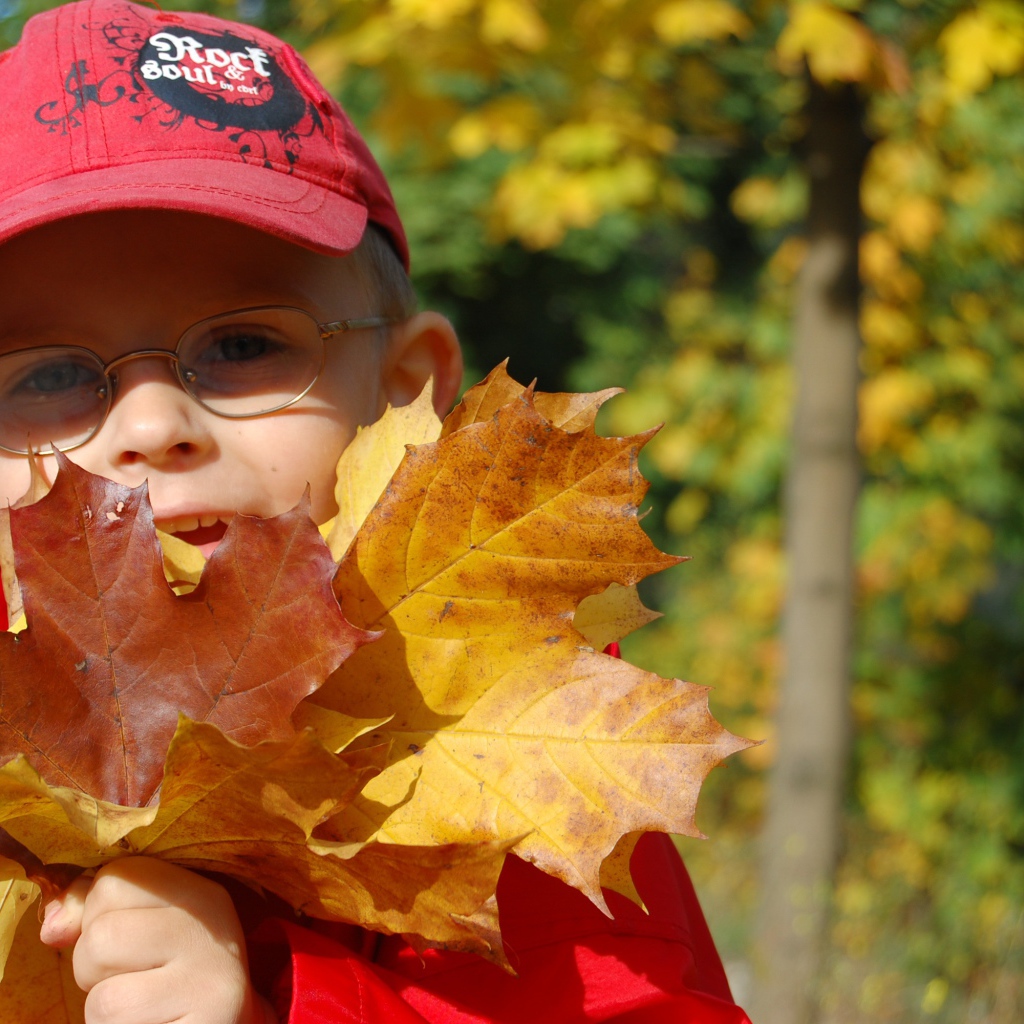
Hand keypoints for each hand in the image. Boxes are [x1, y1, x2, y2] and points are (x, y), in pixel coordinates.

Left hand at [38, 858, 276, 1023]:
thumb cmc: (167, 983)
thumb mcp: (141, 935)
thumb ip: (95, 915)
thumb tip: (52, 927)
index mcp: (197, 893)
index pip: (115, 879)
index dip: (96, 915)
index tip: (125, 941)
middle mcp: (210, 929)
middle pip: (102, 936)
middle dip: (92, 971)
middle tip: (130, 982)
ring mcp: (209, 981)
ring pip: (105, 999)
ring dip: (105, 1015)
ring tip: (140, 1012)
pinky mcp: (207, 1023)